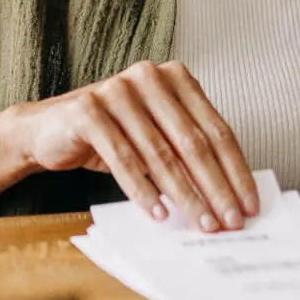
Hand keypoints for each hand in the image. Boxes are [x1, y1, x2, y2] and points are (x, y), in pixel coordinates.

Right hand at [14, 60, 258, 231]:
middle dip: (215, 187)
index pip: (215, 128)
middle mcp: (149, 76)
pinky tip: (159, 214)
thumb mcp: (156, 136)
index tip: (248, 204)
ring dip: (184, 195)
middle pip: (193, 142)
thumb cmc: (114, 134)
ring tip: (200, 223)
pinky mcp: (88, 110)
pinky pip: (122, 159)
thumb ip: (188, 151)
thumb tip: (230, 196)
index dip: (235, 169)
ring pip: (160, 153)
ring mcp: (117, 90)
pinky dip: (143, 191)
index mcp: (175, 77)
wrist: (50, 129)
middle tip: (229, 221)